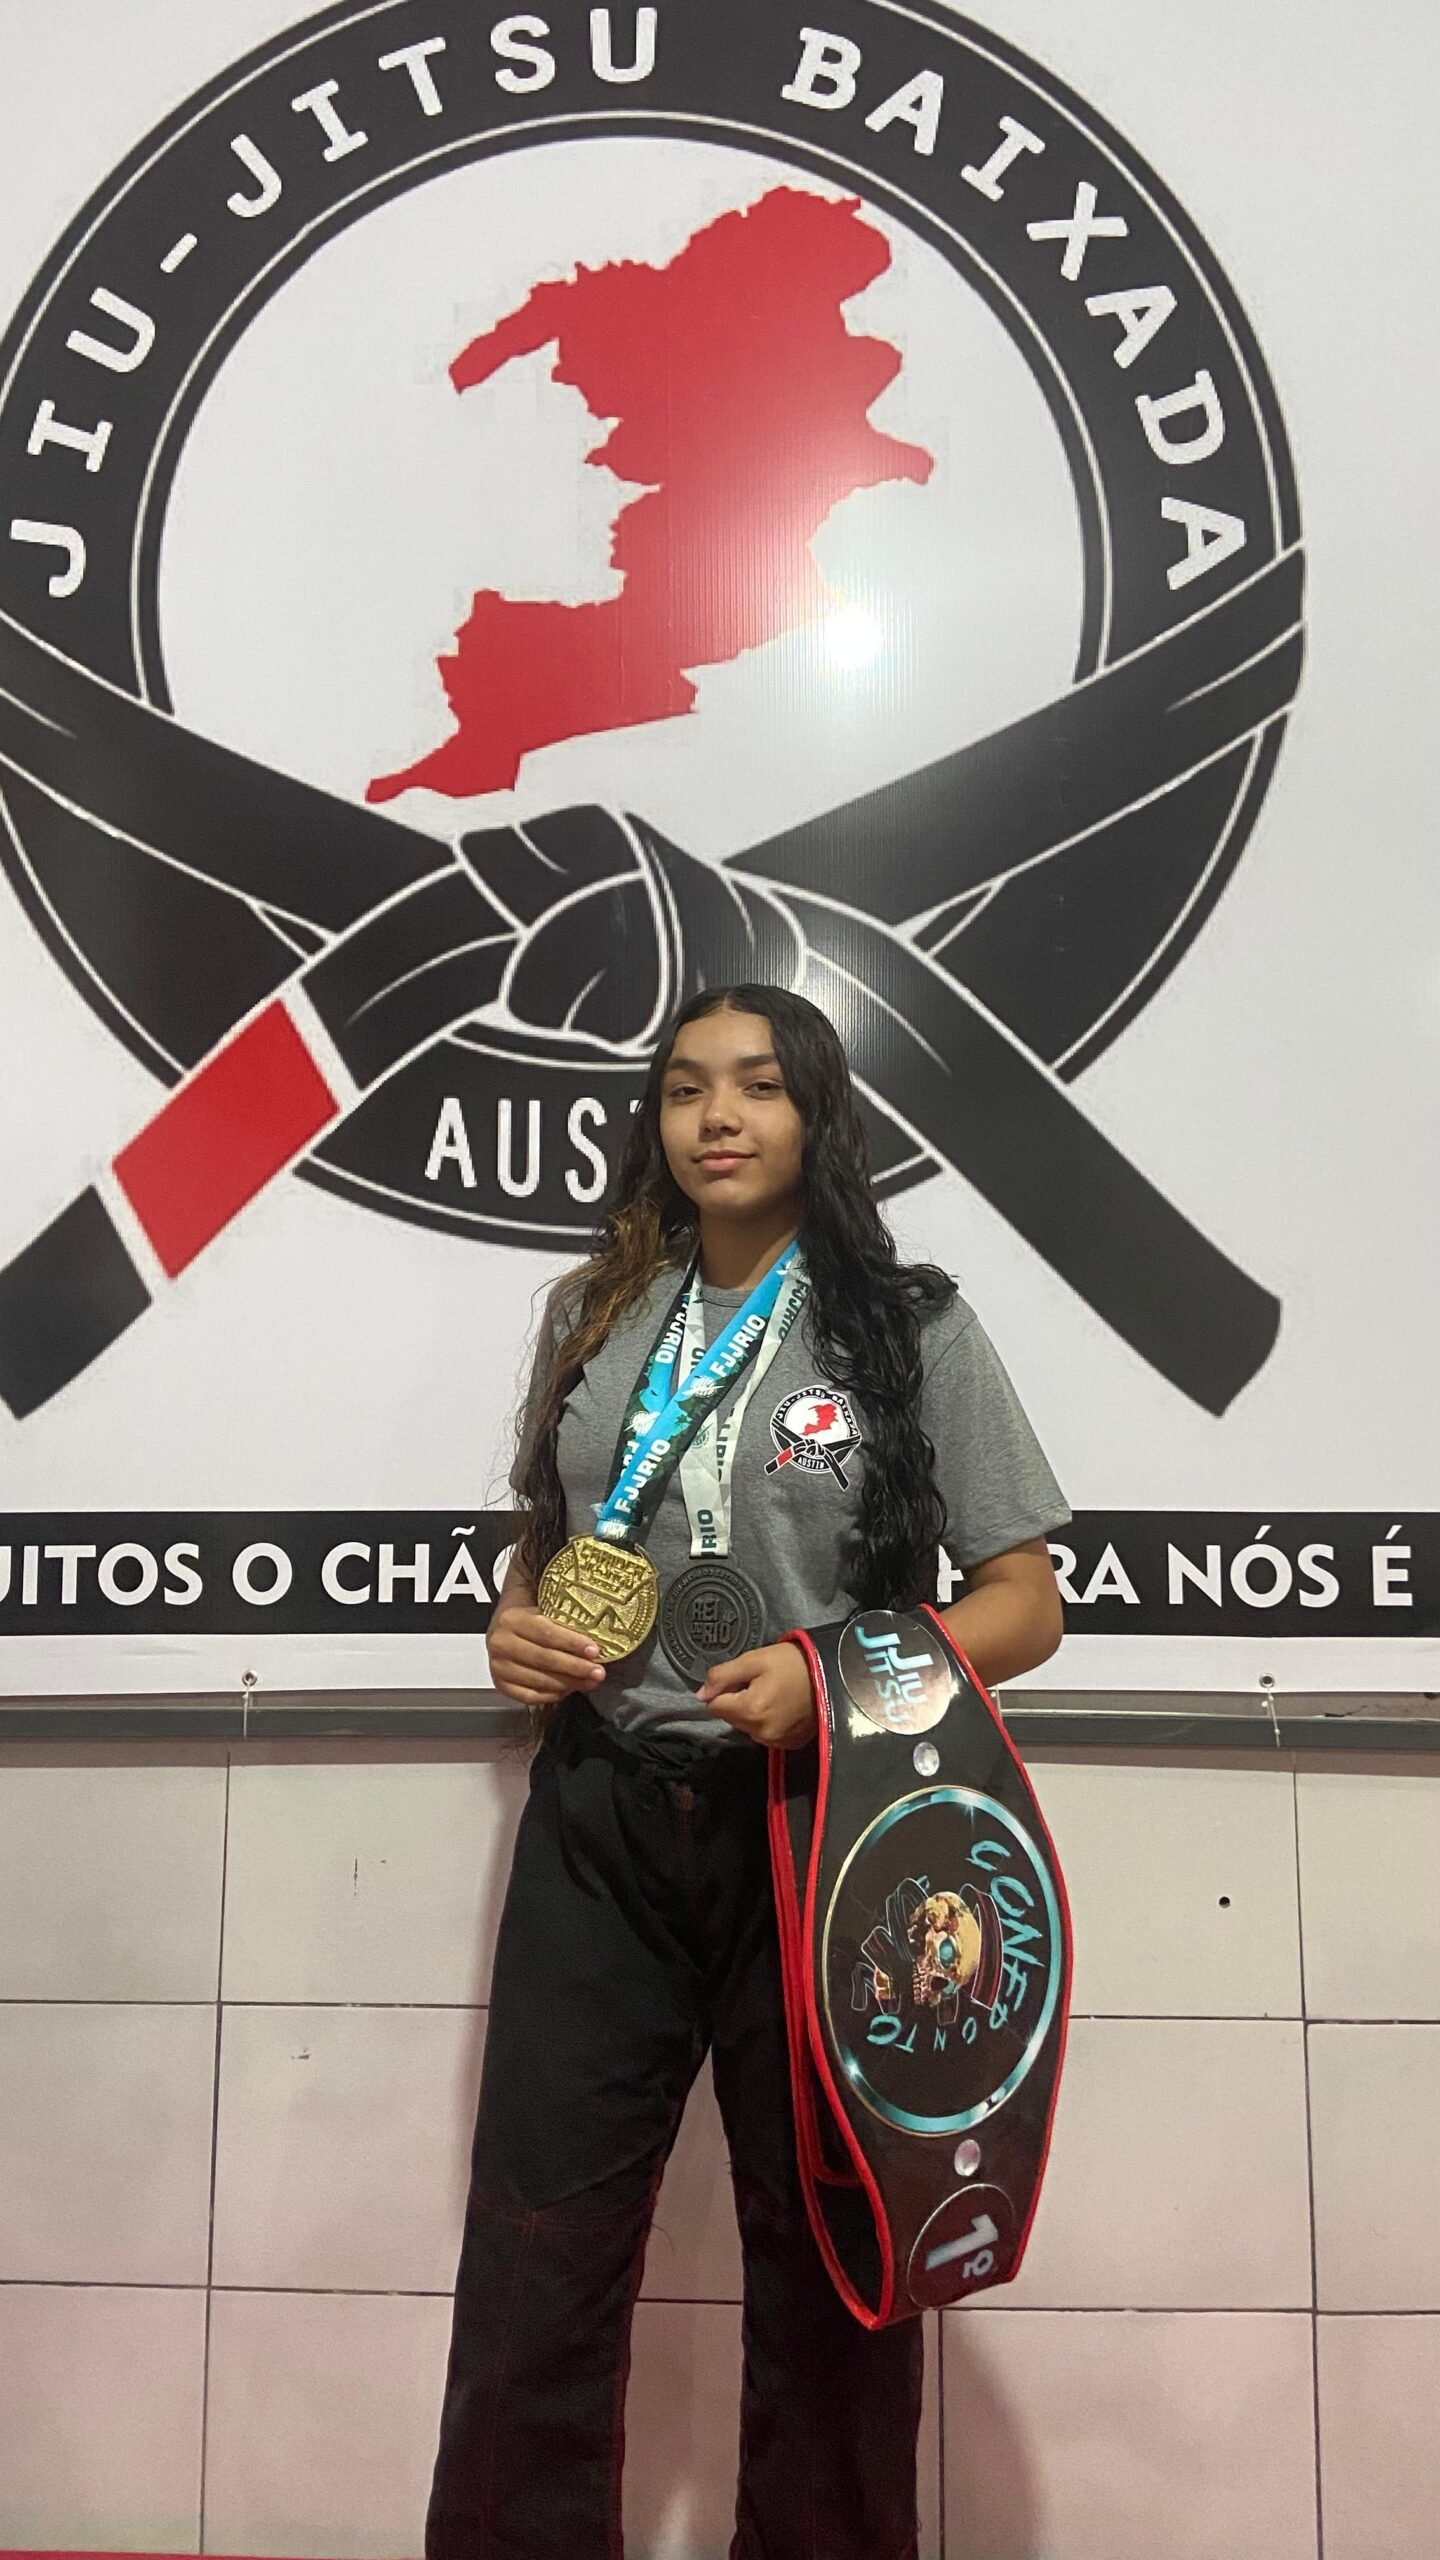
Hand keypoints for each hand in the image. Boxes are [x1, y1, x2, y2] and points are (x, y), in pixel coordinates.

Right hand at [486, 1603, 605, 1708]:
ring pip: (539, 1680)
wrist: (502, 1628)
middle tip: (598, 1672)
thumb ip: (563, 1619)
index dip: (572, 1643)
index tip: (595, 1651)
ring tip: (590, 1682)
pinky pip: (530, 1697)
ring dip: (569, 1683)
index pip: (546, 1633)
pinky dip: (553, 1695)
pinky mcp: (501, 1685)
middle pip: (544, 1659)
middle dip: (575, 1667)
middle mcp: (501, 1644)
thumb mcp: (542, 1609)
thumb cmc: (529, 1617)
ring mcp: (499, 1667)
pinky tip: (569, 1689)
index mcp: (512, 1619)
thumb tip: (598, 1635)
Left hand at [696, 1640, 816, 1748]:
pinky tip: (783, 1706)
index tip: (743, 1678)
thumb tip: (701, 1695)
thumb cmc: (793, 1663)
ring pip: (747, 1726)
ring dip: (752, 1712)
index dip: (725, 1689)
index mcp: (750, 1710)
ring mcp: (776, 1741)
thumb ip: (722, 1676)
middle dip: (738, 1701)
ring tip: (774, 1692)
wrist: (833, 1675)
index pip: (715, 1706)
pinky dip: (768, 1721)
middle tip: (761, 1682)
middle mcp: (760, 1732)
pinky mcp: (788, 1744)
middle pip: (731, 1718)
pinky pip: (765, 1733)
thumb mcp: (754, 1660)